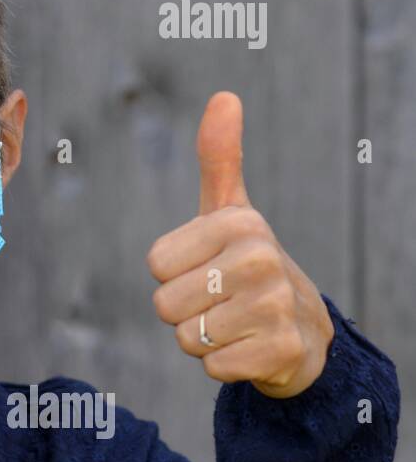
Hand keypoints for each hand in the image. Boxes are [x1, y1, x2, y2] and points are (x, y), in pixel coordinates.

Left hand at [147, 91, 334, 398]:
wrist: (304, 332)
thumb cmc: (249, 266)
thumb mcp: (231, 212)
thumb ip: (219, 157)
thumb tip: (224, 96)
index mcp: (239, 223)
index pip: (156, 263)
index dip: (175, 274)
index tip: (208, 268)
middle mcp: (260, 259)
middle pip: (165, 304)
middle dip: (186, 311)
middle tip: (221, 302)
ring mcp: (274, 306)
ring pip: (186, 337)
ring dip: (204, 339)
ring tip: (235, 324)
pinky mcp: (279, 351)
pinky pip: (212, 366)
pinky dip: (224, 365)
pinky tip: (250, 348)